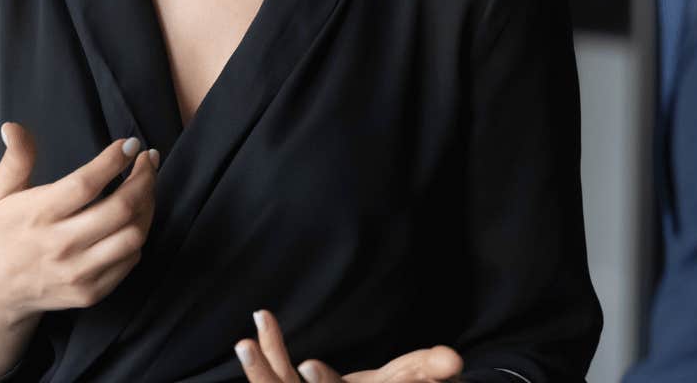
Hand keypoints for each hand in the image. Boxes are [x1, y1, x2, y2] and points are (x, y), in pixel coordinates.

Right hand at [0, 122, 159, 378]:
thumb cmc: (0, 233)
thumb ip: (15, 159)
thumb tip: (12, 127)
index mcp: (38, 215)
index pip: (86, 184)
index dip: (113, 161)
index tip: (130, 144)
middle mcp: (60, 246)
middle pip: (120, 208)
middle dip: (144, 178)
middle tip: (149, 159)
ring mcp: (78, 272)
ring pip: (133, 235)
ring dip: (148, 205)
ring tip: (146, 186)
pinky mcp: (91, 292)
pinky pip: (131, 259)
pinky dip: (139, 233)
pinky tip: (135, 216)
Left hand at [234, 308, 462, 382]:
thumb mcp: (415, 380)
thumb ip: (429, 369)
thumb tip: (454, 360)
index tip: (308, 365)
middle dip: (266, 377)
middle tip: (245, 348)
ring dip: (258, 365)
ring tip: (242, 339)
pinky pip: (278, 372)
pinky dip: (270, 348)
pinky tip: (261, 319)